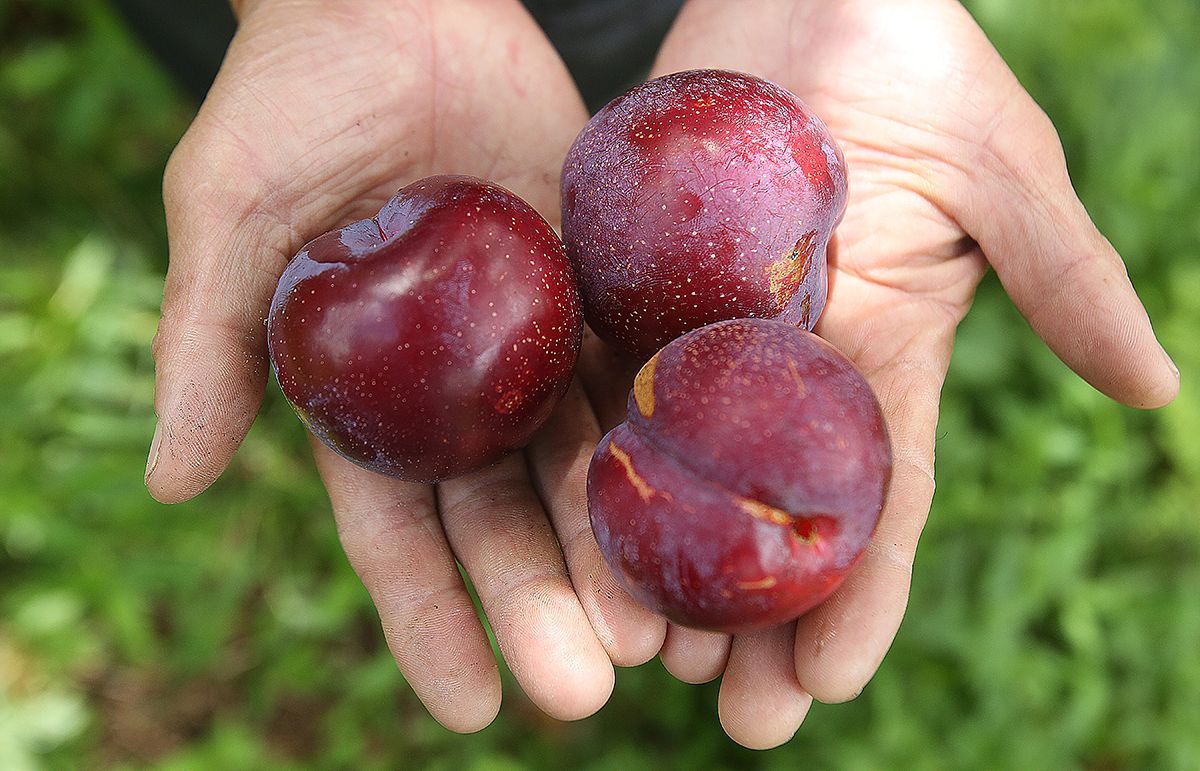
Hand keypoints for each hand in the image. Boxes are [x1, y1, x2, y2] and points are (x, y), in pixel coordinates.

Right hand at [146, 0, 664, 730]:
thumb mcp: (227, 216)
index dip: (430, 619)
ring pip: (581, 463)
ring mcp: (534, 340)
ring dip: (616, 547)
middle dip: (540, 604)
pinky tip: (703, 504)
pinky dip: (666, 437)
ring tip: (657, 634)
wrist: (390, 3)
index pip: (397, 534)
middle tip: (586, 692)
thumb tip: (173, 480)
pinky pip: (637, 366)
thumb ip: (206, 344)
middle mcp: (459, 388)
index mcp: (369, 399)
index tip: (471, 707)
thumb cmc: (287, 101)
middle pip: (503, 518)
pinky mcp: (596, 283)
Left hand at [640, 0, 1179, 747]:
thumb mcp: (1001, 168)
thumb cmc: (915, 60)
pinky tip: (566, 533)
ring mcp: (699, 329)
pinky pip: (597, 380)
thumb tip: (1153, 389)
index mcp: (882, 350)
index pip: (874, 496)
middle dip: (753, 616)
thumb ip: (1058, 276)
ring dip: (659, 565)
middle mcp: (786, 362)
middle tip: (728, 711)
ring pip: (676, 470)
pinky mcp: (623, 283)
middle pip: (766, 511)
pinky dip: (584, 458)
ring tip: (637, 656)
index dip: (856, 594)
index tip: (829, 686)